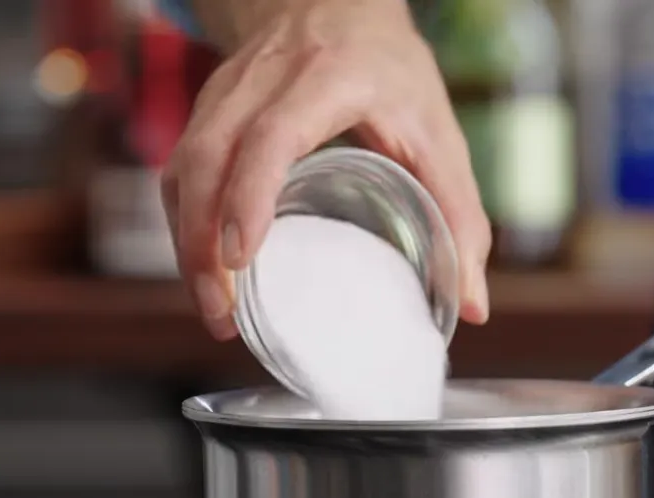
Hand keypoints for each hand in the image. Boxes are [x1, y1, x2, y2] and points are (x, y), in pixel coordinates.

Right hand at [161, 0, 491, 340]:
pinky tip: (205, 270)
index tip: (241, 256)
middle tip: (224, 311)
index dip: (251, 194)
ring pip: (185, 166)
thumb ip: (459, 214)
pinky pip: (180, 170)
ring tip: (216, 308)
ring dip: (187, 242)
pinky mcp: (207, 109)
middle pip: (210, 157)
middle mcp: (265, 79)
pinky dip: (184, 224)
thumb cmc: (391, 71)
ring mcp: (227, 92)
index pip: (274, 134)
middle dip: (203, 240)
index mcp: (329, 78)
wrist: (335, 4)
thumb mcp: (438, 132)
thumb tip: (473, 304)